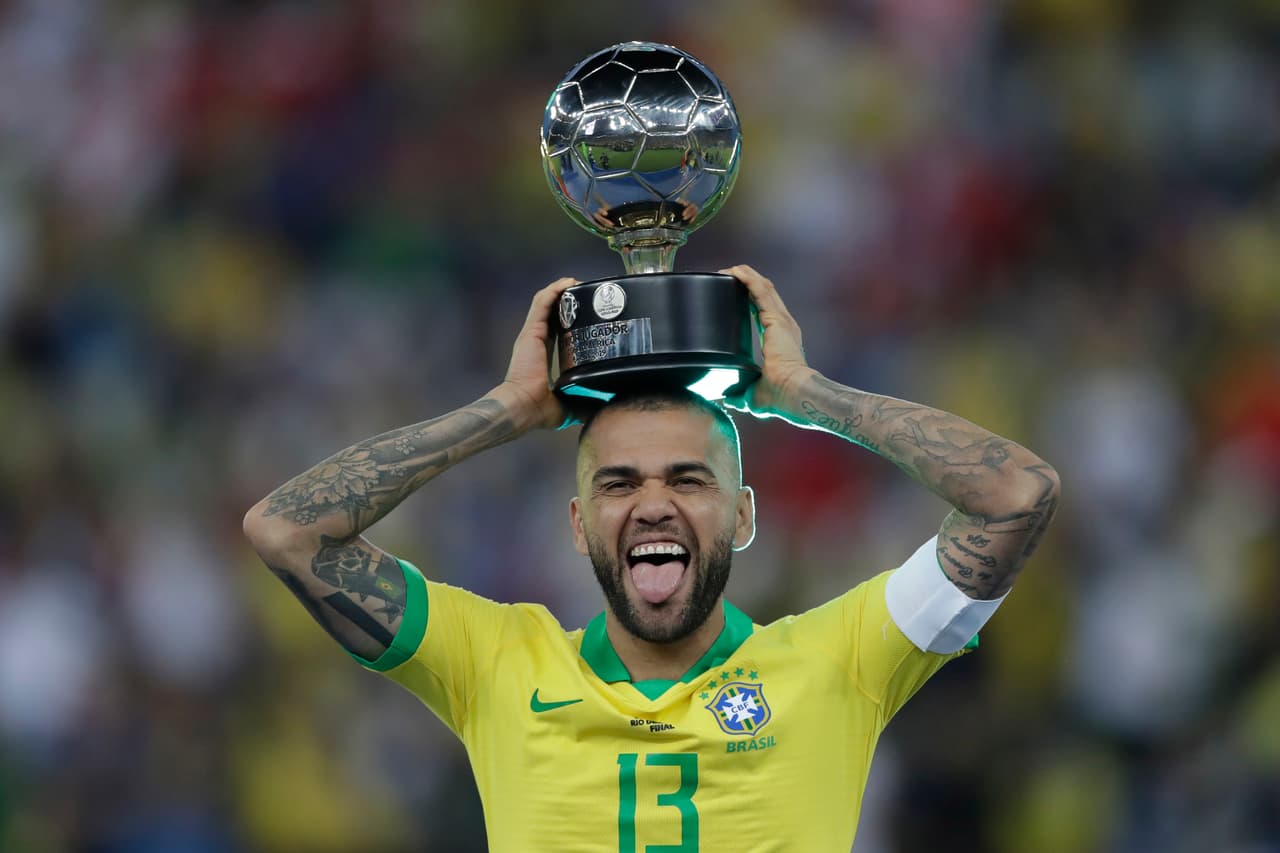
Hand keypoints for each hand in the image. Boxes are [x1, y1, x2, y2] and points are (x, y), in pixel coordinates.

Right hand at [497, 277, 577, 430]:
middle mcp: (534, 342)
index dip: (570, 318)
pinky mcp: (531, 331)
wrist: (522, 408)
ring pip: (546, 302)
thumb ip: (585, 402)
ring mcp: (531, 335)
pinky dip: (554, 290)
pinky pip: (542, 302)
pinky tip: (569, 282)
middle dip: (568, 300)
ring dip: (562, 289)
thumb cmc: (539, 411)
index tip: (586, 312)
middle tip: (588, 294)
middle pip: (551, 312)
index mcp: (541, 356)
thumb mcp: (569, 406)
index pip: (556, 329)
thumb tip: (606, 407)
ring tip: (578, 283)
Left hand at [719, 264, 814, 416]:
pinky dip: (747, 278)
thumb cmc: (781, 397)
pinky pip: (759, 290)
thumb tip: (729, 397)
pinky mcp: (775, 318)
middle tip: (725, 276)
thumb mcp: (755, 394)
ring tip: (727, 269)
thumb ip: (741, 393)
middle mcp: (784, 325)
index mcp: (781, 340)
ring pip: (763, 287)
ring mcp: (782, 320)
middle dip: (746, 282)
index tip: (732, 294)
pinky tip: (734, 271)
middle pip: (765, 293)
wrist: (794, 393)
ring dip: (745, 275)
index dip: (749, 299)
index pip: (765, 311)